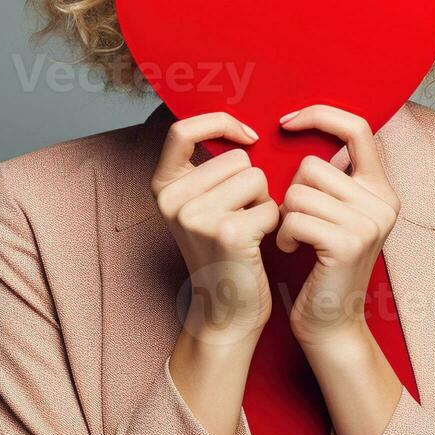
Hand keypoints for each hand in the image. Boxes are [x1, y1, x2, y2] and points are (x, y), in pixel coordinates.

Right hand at [152, 111, 279, 341]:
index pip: (182, 130)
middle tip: (239, 218)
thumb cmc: (224, 251)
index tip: (248, 137)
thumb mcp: (202, 204)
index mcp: (162, 186)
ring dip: (264, 202)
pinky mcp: (226, 232)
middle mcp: (171, 199)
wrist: (227, 311)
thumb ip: (208, 167)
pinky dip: (272, 223)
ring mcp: (196, 216)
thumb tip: (242, 125)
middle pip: (237, 158)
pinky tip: (258, 245)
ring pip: (257, 178)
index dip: (219, 123)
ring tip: (248, 230)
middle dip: (252, 183)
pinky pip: (270, 206)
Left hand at [275, 105, 399, 348]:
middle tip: (295, 223)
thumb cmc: (320, 265)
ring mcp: (369, 222)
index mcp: (382, 189)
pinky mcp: (348, 243)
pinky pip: (294, 217)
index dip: (320, 115)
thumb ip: (332, 178)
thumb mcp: (334, 214)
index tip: (286, 122)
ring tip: (294, 239)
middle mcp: (384, 202)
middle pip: (312, 165)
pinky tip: (289, 251)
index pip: (357, 127)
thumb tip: (304, 123)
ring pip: (298, 191)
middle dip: (291, 192)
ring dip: (284, 216)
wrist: (330, 323)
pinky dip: (282, 234)